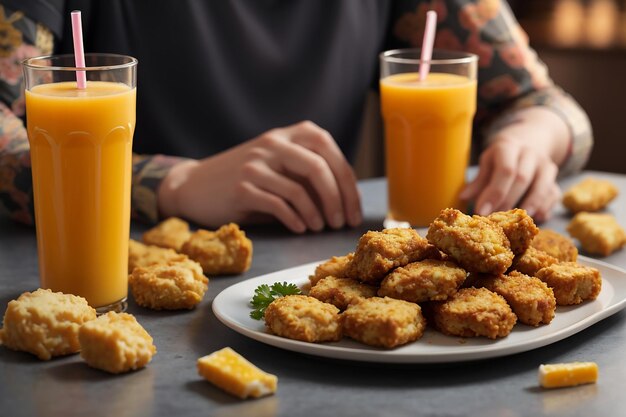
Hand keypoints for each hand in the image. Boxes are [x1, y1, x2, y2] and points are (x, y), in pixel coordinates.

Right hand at [158, 121, 361, 232]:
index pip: (327, 148)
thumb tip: (346, 198)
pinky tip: (300, 228)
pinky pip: (279, 205)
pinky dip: (295, 220)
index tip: (354, 208)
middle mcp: (272, 144)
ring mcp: (255, 164)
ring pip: (299, 190)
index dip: (347, 180)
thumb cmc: (246, 180)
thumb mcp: (278, 166)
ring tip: (319, 228)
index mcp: (286, 135)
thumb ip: (307, 173)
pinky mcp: (241, 188)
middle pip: (318, 167)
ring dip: (317, 214)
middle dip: (337, 199)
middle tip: (342, 222)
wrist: (195, 186)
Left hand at [459, 135, 560, 221]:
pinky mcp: (555, 179)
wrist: (529, 141)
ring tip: (514, 224)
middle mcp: (530, 154)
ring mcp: (546, 166)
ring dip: (528, 207)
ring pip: (542, 188)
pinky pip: (553, 196)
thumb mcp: (487, 162)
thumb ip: (478, 181)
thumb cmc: (502, 157)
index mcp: (509, 147)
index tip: (481, 211)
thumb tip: (463, 197)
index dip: (494, 192)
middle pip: (522, 180)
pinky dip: (543, 209)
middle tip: (494, 221)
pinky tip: (532, 220)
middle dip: (507, 202)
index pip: (505, 170)